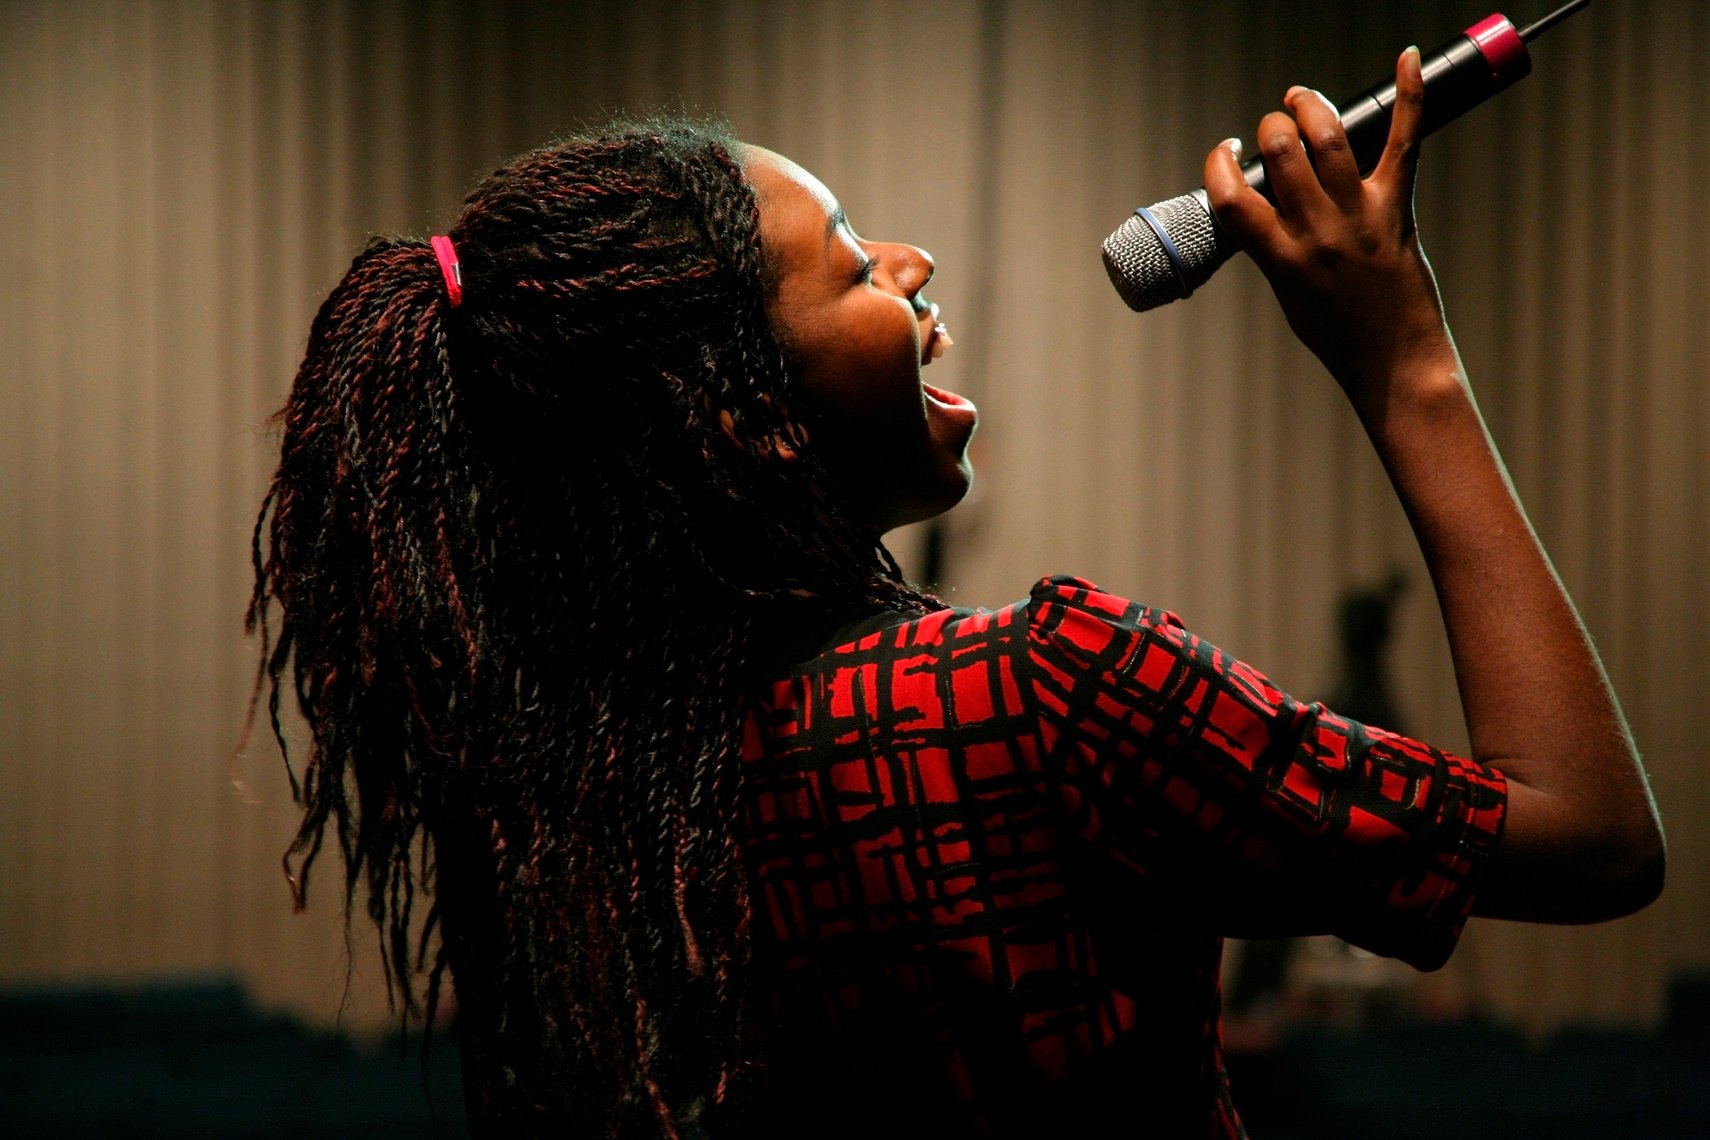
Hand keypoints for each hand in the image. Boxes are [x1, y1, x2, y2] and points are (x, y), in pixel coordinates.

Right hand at [1203, 48, 1456, 410]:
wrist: (1393, 357)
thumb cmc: (1337, 333)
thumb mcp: (1285, 292)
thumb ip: (1271, 246)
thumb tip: (1259, 206)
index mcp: (1281, 259)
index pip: (1232, 197)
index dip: (1220, 164)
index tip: (1228, 153)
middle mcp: (1318, 232)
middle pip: (1281, 152)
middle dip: (1270, 128)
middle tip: (1274, 129)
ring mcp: (1360, 216)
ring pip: (1328, 138)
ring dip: (1309, 106)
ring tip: (1301, 101)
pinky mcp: (1397, 205)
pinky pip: (1405, 139)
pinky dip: (1409, 93)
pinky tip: (1408, 59)